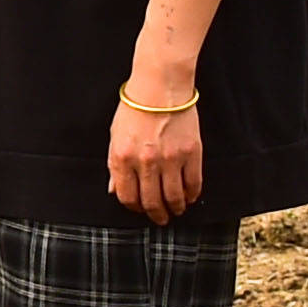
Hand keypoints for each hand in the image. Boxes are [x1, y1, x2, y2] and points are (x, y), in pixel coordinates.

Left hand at [108, 94, 203, 224]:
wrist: (160, 87)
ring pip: (174, 197)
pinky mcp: (191, 153)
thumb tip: (114, 190)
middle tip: (161, 219)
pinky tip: (189, 197)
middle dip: (156, 215)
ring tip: (176, 211)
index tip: (140, 210)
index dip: (134, 208)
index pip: (127, 196)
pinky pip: (193, 183)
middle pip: (151, 201)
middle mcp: (145, 162)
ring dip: (175, 208)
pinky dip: (192, 195)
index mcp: (122, 158)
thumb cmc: (134, 109)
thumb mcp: (115, 136)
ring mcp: (170, 159)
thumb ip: (114, 165)